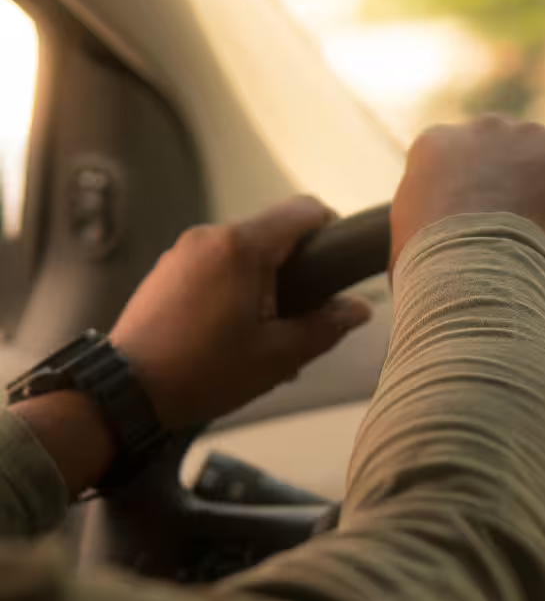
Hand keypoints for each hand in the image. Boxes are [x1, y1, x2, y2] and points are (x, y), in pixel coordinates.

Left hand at [112, 196, 369, 430]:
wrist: (127, 390)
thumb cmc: (207, 371)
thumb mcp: (279, 356)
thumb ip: (326, 326)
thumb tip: (360, 308)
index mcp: (242, 247)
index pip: (303, 210)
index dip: (331, 228)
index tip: (339, 262)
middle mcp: (211, 236)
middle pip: (272, 233)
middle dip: (295, 268)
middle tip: (302, 315)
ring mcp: (183, 250)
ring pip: (242, 251)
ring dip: (263, 280)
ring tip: (264, 331)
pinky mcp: (166, 269)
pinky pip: (214, 265)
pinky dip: (233, 286)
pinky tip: (230, 331)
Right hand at [391, 115, 544, 271]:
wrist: (474, 267)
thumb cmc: (431, 271)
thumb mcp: (404, 249)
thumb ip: (419, 238)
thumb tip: (420, 269)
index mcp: (436, 145)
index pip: (464, 166)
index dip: (479, 202)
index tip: (486, 234)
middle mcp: (483, 128)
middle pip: (512, 157)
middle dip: (519, 191)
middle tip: (521, 240)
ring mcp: (532, 136)